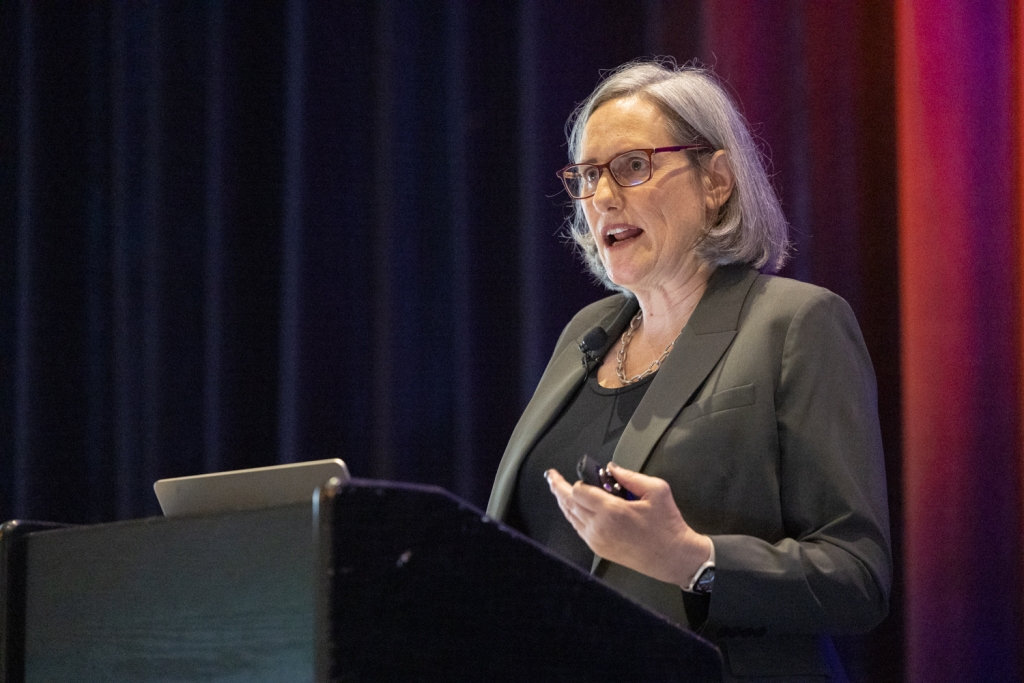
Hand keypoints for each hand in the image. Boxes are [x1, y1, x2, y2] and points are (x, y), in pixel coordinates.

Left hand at [545, 462, 711, 586]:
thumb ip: (630, 476)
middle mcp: (599, 527)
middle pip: (569, 503)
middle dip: (558, 487)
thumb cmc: (667, 526)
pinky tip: (572, 509)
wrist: (674, 557)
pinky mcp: (599, 549)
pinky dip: (572, 516)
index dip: (580, 480)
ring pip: (570, 517)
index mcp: (612, 511)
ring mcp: (597, 540)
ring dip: (562, 501)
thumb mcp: (656, 490)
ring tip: (557, 489)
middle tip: (551, 476)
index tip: (586, 475)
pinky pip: (578, 529)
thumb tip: (612, 467)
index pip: (579, 491)